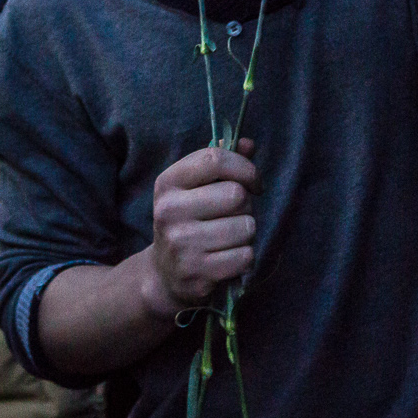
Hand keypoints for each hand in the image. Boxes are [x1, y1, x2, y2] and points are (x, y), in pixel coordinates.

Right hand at [145, 139, 258, 313]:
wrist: (164, 273)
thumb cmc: (189, 221)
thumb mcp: (196, 188)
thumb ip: (222, 163)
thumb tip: (248, 143)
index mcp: (168, 183)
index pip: (214, 159)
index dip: (245, 168)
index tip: (253, 183)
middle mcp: (169, 211)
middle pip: (236, 195)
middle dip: (246, 206)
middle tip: (233, 216)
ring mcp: (181, 244)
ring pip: (246, 227)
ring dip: (246, 233)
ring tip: (229, 238)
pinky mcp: (196, 273)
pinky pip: (245, 257)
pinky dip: (245, 258)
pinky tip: (227, 259)